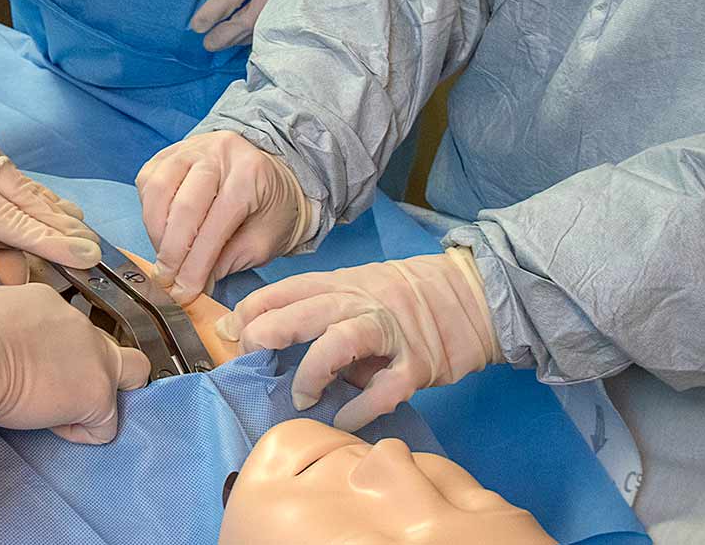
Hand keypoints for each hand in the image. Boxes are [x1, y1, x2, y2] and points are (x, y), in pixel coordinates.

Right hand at [0, 284, 152, 443]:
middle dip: (99, 370)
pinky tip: (50, 424)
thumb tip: (3, 339)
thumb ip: (12, 323)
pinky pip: (105, 426)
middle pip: (116, 348)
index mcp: (51, 303)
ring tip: (54, 408)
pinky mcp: (97, 396)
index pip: (71, 329)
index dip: (56, 353)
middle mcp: (81, 325)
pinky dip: (81, 433)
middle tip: (63, 388)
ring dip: (96, 398)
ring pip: (130, 379)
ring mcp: (97, 360)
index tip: (33, 365)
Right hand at [136, 131, 311, 302]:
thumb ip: (226, 262)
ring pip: (158, 189)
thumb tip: (189, 286)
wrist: (275, 175)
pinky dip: (149, 211)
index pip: (215, 224)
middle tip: (168, 280)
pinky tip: (161, 231)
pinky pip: (148, 180)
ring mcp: (191, 147)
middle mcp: (218, 153)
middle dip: (172, 252)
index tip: (184, 293)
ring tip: (164, 257)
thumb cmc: (271, 210)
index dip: (196, 265)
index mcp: (249, 175)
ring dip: (156, 231)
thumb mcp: (261, 243)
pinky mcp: (170, 151)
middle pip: (183, 206)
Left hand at [190, 0, 322, 51]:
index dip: (213, 12)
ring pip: (263, 29)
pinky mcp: (300, 2)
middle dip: (226, 36)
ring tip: (221, 41)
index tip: (197, 26)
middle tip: (208, 44)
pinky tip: (244, 36)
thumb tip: (219, 4)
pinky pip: (276, 26)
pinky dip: (257, 34)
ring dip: (239, 39)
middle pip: (250, 20)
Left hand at [214, 248, 498, 431]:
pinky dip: (360, 408)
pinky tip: (345, 420)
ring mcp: (391, 332)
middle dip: (267, 332)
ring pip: (340, 341)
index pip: (286, 289)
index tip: (228, 330)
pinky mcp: (418, 363)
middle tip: (249, 357)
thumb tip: (262, 335)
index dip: (251, 309)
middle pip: (303, 309)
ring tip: (301, 398)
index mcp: (343, 283)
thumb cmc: (407, 298)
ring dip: (312, 372)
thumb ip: (319, 309)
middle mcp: (362, 301)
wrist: (476, 296)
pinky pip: (384, 389)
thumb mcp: (360, 289)